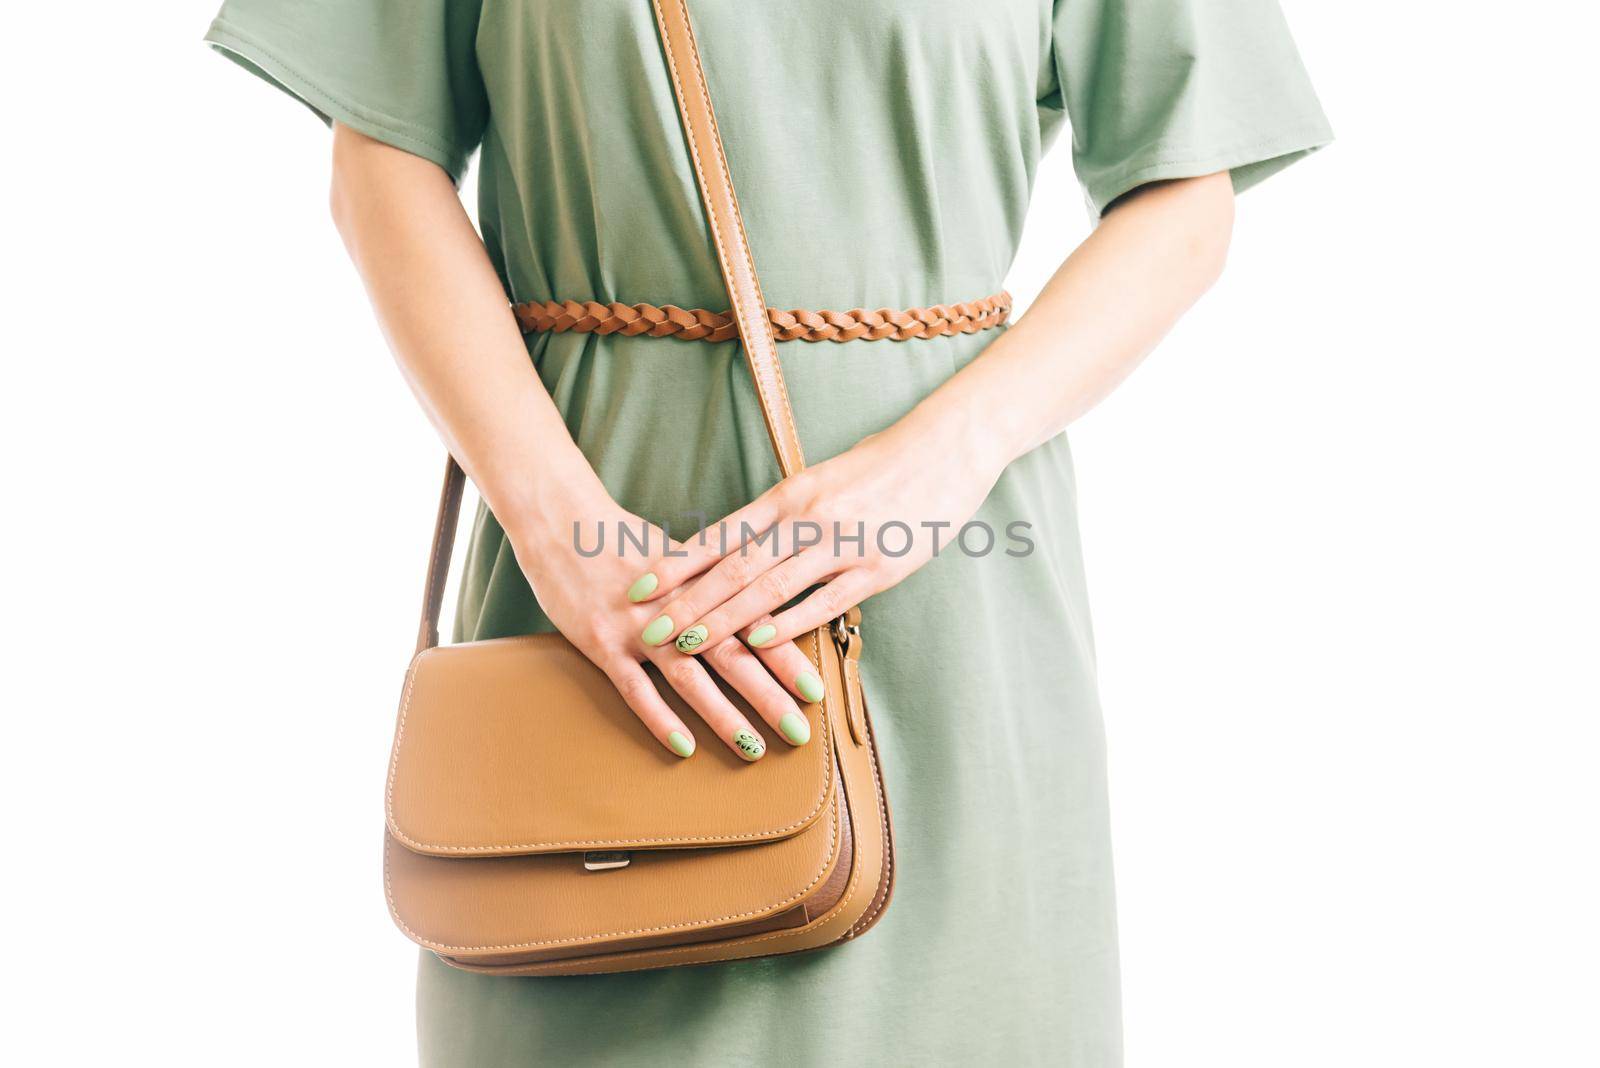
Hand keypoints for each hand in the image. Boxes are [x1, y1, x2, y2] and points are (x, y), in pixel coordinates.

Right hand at [506, 485, 817, 761]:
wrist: (560, 521)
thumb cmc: (624, 541)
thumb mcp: (679, 558)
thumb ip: (717, 586)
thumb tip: (763, 612)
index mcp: (702, 581)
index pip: (754, 622)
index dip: (787, 656)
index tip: (818, 689)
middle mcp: (676, 605)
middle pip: (731, 653)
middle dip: (769, 694)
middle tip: (802, 730)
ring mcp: (637, 625)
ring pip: (689, 675)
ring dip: (724, 715)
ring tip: (755, 748)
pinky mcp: (601, 642)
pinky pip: (634, 687)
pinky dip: (659, 717)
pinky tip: (685, 747)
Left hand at [628, 407, 1006, 660]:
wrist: (947, 446)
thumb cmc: (883, 465)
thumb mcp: (823, 483)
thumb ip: (786, 516)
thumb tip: (744, 547)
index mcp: (789, 494)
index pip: (722, 534)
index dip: (678, 564)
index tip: (640, 586)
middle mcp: (807, 517)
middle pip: (735, 566)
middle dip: (688, 602)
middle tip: (647, 629)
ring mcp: (842, 542)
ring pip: (771, 586)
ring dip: (726, 619)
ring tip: (688, 644)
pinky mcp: (879, 567)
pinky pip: (827, 600)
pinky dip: (791, 622)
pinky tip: (760, 643)